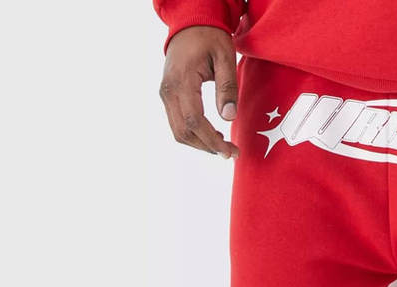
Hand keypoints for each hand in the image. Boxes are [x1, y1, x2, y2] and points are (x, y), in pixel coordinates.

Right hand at [159, 26, 239, 157]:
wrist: (189, 24)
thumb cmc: (210, 38)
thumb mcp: (225, 57)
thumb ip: (227, 87)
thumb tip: (228, 118)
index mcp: (181, 80)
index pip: (194, 120)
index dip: (212, 141)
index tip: (230, 151)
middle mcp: (168, 90)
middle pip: (184, 131)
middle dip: (208, 147)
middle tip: (231, 152)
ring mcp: (165, 94)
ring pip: (178, 131)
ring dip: (200, 144)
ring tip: (222, 145)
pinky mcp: (168, 96)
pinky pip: (177, 123)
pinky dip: (194, 134)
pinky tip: (212, 135)